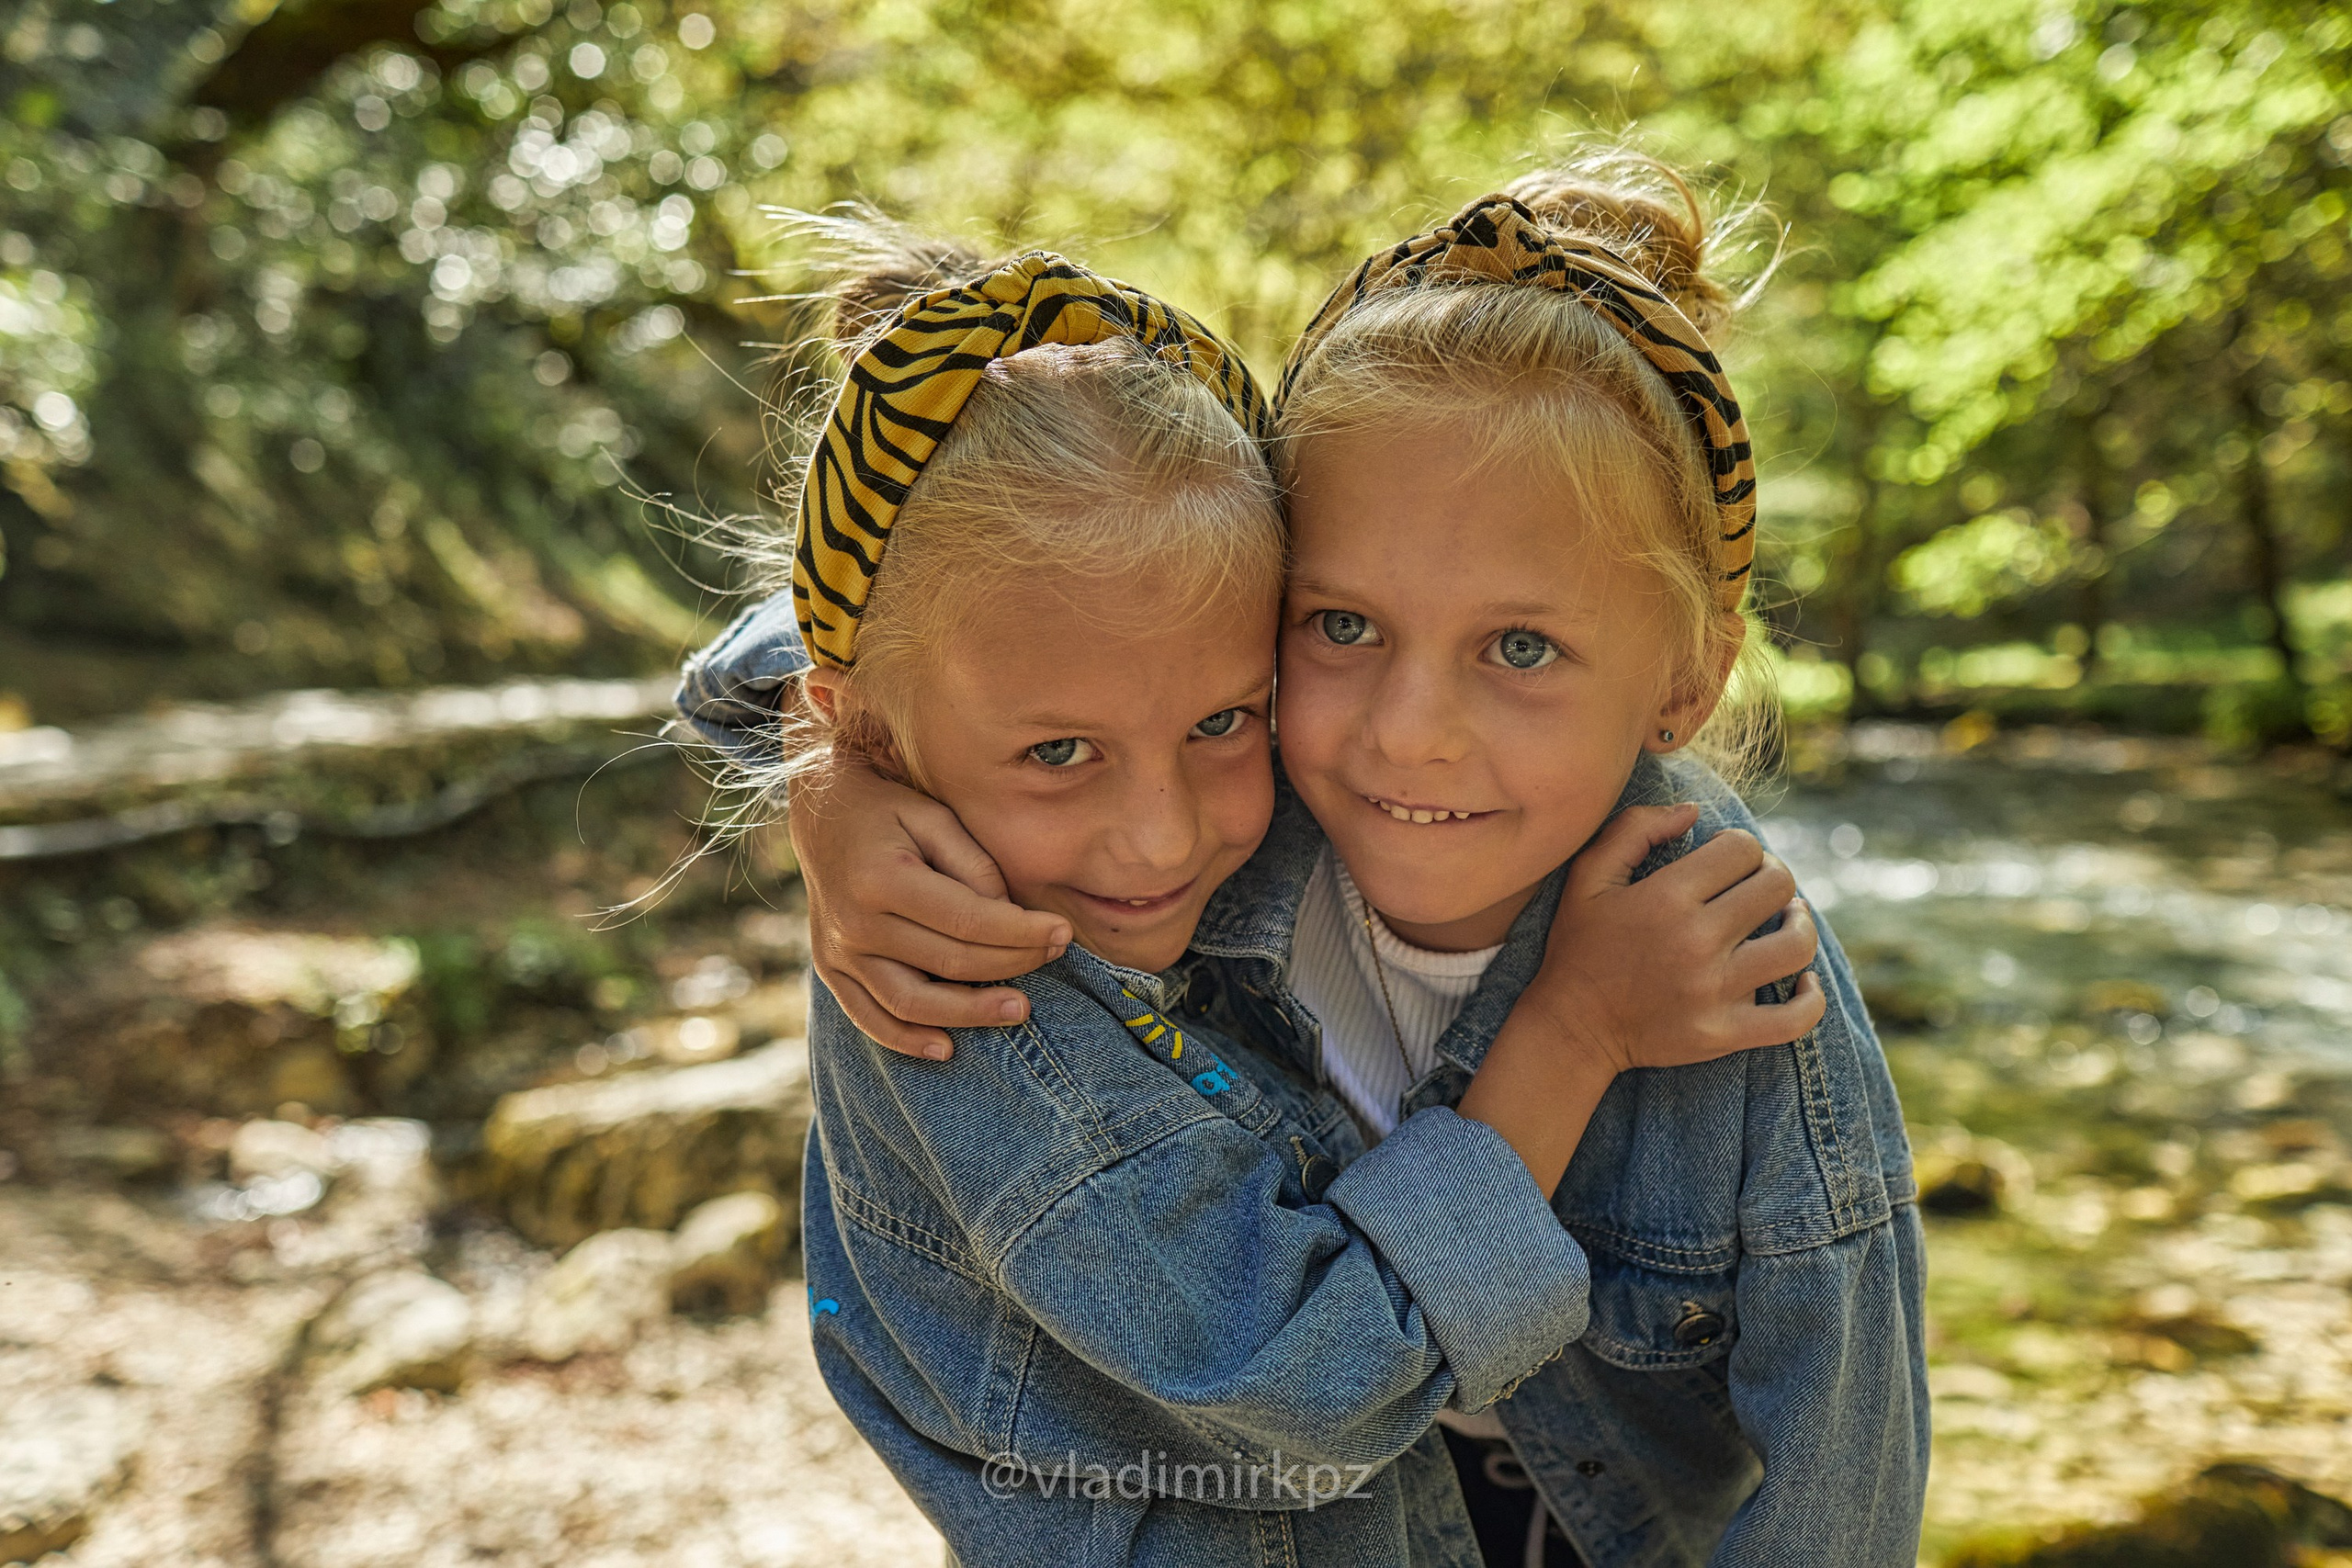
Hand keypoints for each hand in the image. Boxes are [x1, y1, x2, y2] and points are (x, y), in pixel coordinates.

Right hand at [788, 752, 1070, 1059]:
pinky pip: (869, 1016)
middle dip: (1011, 964)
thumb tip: (1008, 915)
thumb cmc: (888, 810)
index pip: (967, 920)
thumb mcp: (934, 816)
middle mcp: (856, 923)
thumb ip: (973, 864)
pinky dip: (906, 1039)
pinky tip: (946, 1048)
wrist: (821, 814)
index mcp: (883, 879)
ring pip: (911, 1003)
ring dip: (969, 1013)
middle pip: (948, 963)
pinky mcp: (831, 968)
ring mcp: (839, 952)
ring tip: (1017, 1009)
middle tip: (1054, 957)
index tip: (1062, 932)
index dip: (1020, 932)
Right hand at [1455, 803, 1823, 1195]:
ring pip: (1796, 945)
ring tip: (1787, 920)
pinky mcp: (1725, 1033)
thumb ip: (1635, 829)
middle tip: (1757, 885)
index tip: (1725, 860)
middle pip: (1777, 887)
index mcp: (1666, 898)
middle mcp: (1696, 942)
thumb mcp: (1588, 876)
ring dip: (1800, 924)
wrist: (1570, 1028)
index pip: (1742, 849)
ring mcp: (1714, 991)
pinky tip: (1803, 980)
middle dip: (1773, 876)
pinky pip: (1795, 1018)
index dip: (1741, 846)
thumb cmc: (1580, 946)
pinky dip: (1811, 998)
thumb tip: (1694, 811)